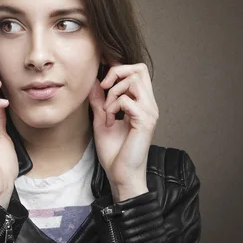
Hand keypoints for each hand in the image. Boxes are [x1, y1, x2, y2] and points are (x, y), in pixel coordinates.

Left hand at [88, 62, 158, 201]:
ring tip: (108, 109)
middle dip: (116, 73)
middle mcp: (149, 105)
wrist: (120, 174)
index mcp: (141, 103)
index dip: (119, 68)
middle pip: (139, 69)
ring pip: (134, 80)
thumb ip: (99, 101)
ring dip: (114, 91)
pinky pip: (128, 100)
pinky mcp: (145, 121)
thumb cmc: (114, 152)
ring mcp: (149, 112)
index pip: (138, 71)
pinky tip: (110, 118)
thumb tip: (93, 82)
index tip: (102, 80)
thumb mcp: (101, 120)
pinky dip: (114, 105)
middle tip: (104, 89)